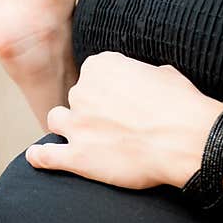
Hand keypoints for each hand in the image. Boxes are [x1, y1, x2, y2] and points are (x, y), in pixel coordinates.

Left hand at [24, 50, 222, 189]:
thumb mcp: (164, 74)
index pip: (93, 73)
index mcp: (101, 66)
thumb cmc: (181, 106)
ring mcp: (77, 124)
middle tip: (113, 123)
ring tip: (82, 136)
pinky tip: (37, 157)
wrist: (185, 140)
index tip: (119, 99)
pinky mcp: (77, 156)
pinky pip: (47, 155)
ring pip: (57, 120)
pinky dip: (40, 156)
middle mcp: (83, 91)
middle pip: (76, 97)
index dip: (106, 89)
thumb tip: (145, 82)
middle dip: (90, 108)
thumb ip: (142, 75)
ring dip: (68, 127)